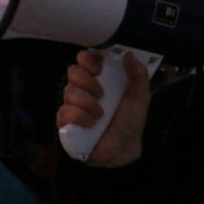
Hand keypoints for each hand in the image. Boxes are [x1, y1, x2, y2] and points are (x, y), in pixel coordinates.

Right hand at [55, 50, 149, 167]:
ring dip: (87, 103)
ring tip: (100, 115)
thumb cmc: (130, 122)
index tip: (98, 68)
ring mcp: (74, 105)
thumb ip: (138, 74)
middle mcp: (85, 89)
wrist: (124, 149)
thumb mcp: (140, 96)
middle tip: (101, 94)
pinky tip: (91, 125)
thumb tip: (129, 54)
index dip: (88, 59)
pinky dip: (79, 117)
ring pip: (69, 91)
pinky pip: (64, 111)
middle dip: (87, 81)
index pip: (85, 59)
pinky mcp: (66, 122)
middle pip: (73, 71)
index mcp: (100, 79)